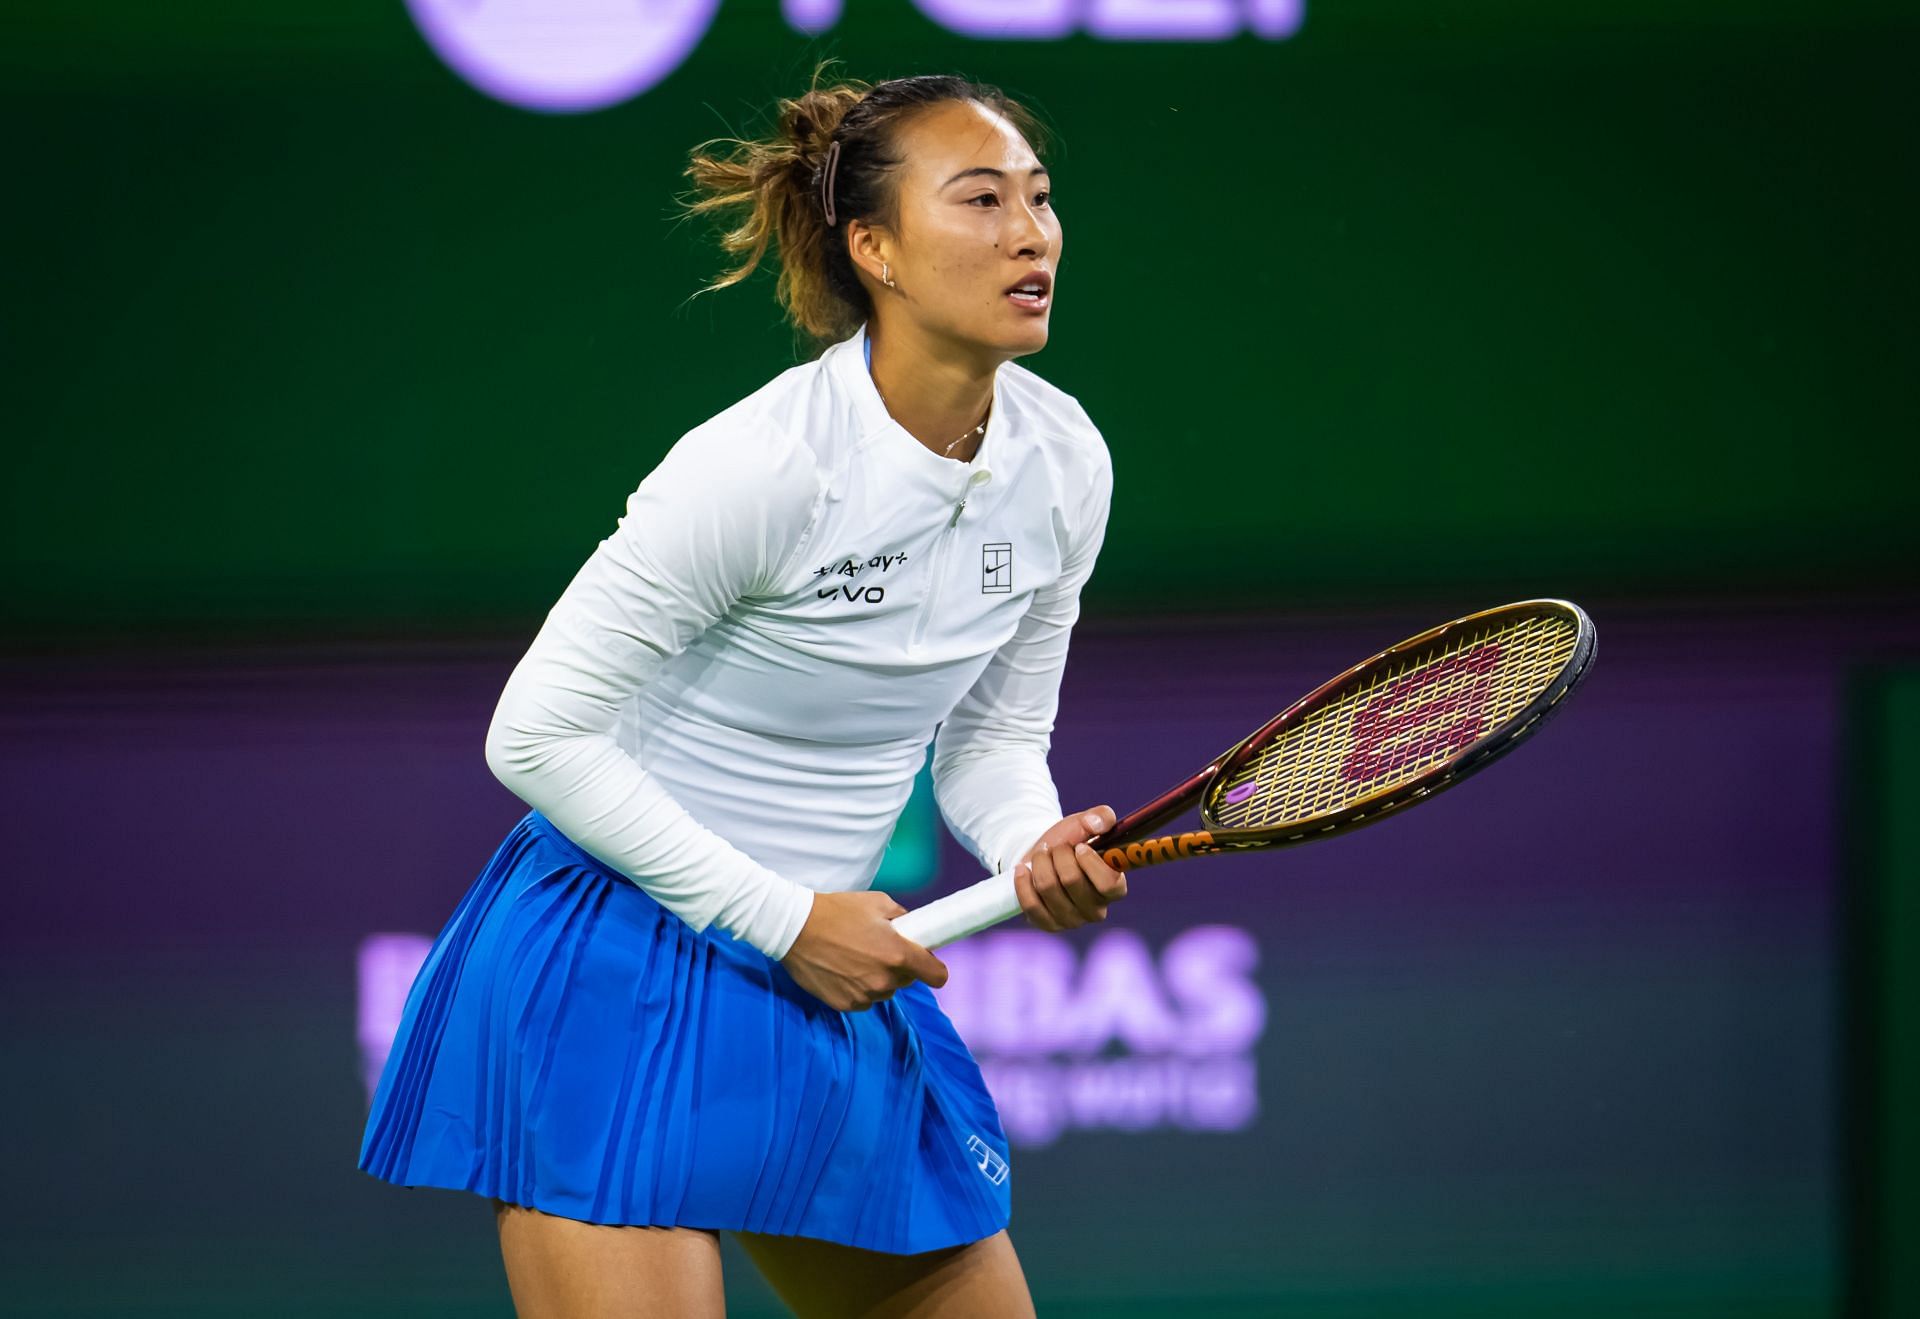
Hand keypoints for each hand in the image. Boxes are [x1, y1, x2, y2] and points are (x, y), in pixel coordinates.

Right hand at [780, 889, 949, 1012]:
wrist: (795, 928)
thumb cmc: (837, 911)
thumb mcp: (877, 902)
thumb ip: (902, 917)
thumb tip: (911, 928)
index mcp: (898, 954)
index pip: (937, 975)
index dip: (935, 968)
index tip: (927, 962)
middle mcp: (885, 979)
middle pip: (907, 981)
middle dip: (900, 967)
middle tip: (880, 948)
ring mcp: (865, 995)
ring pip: (884, 990)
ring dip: (878, 978)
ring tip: (856, 957)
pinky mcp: (845, 1004)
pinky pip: (863, 999)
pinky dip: (858, 988)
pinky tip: (843, 969)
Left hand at [1010, 805, 1127, 932]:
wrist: (1043, 856)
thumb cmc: (1070, 842)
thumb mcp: (1085, 823)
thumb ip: (1100, 817)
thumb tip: (1099, 823)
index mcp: (1114, 888)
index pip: (1110, 884)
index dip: (1091, 863)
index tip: (1080, 847)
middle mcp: (1097, 910)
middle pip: (1072, 881)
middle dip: (1059, 854)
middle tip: (1056, 847)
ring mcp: (1073, 921)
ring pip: (1048, 888)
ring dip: (1040, 863)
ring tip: (1041, 854)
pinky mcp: (1049, 925)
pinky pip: (1031, 905)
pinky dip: (1023, 882)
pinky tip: (1023, 869)